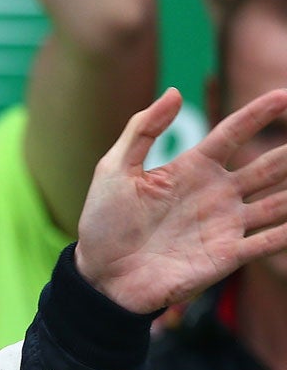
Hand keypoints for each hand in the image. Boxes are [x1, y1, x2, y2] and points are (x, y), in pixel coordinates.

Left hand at [75, 86, 286, 312]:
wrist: (100, 277)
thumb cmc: (104, 224)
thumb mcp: (115, 171)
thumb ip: (142, 130)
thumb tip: (175, 92)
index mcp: (192, 168)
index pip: (234, 133)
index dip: (258, 114)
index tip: (283, 95)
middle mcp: (216, 194)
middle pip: (267, 167)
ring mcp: (224, 225)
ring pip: (276, 203)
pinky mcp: (226, 256)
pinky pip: (267, 242)